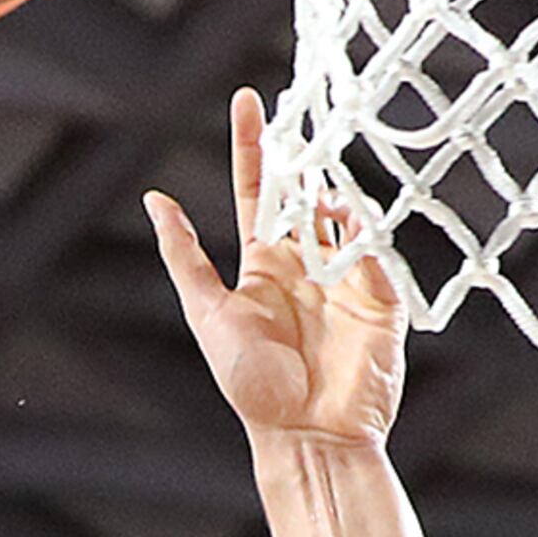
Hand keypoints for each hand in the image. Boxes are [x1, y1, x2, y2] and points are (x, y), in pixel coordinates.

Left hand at [147, 89, 404, 449]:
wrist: (306, 436)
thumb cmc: (252, 385)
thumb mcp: (208, 313)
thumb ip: (185, 256)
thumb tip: (155, 200)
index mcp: (266, 264)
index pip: (260, 192)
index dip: (254, 147)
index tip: (248, 99)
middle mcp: (307, 264)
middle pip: (306, 192)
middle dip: (303, 157)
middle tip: (297, 120)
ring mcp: (347, 278)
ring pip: (343, 215)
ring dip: (331, 194)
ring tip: (316, 188)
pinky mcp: (382, 301)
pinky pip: (377, 254)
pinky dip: (364, 234)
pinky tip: (347, 224)